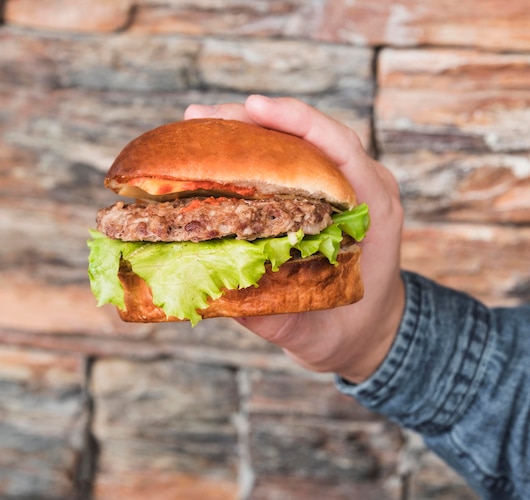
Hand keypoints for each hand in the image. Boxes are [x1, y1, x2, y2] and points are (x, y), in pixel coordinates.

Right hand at [185, 95, 404, 382]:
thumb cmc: (350, 331)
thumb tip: (220, 291)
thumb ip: (276, 318)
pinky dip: (251, 153)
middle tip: (200, 115)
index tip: (253, 106)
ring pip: (294, 144)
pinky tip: (215, 154)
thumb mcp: (317, 334)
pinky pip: (288, 162)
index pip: (340, 149)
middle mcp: (360, 189)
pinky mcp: (321, 196)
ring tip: (197, 125)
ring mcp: (341, 189)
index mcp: (373, 212)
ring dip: (247, 132)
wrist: (372, 331)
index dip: (297, 122)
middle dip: (254, 121)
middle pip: (308, 138)